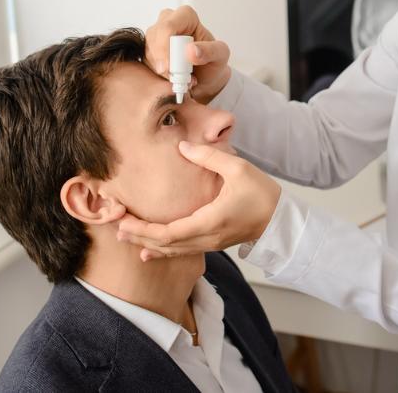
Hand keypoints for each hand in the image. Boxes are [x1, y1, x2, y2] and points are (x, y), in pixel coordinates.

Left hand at [116, 141, 281, 259]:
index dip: (144, 229)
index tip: (125, 221)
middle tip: (116, 228)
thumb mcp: (238, 168)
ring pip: (173, 250)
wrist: (281, 219)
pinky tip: (148, 251)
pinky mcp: (212, 243)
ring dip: (148, 244)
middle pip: (165, 244)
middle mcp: (207, 237)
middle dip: (139, 237)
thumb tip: (183, 146)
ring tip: (125, 237)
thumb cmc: (262, 193)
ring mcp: (210, 243)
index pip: (169, 232)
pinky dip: (163, 249)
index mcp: (210, 220)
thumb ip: (208, 157)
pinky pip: (182, 250)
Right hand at [146, 6, 230, 103]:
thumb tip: (191, 50)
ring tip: (181, 78)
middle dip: (163, 61)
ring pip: (148, 51)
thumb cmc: (213, 61)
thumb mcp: (220, 55)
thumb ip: (210, 51)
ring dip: (161, 70)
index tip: (168, 68)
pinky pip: (145, 62)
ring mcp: (155, 35)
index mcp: (186, 16)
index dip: (164, 48)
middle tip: (178, 77)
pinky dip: (157, 74)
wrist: (205, 76)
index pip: (167, 27)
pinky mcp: (148, 50)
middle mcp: (167, 21)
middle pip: (154, 38)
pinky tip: (171, 79)